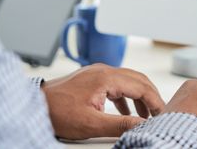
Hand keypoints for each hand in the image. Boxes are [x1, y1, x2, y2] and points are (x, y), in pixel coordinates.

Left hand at [42, 63, 164, 139]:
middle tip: (160, 113)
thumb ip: (120, 124)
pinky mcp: (92, 78)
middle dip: (151, 97)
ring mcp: (97, 72)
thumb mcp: (91, 124)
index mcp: (106, 77)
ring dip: (140, 97)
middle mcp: (103, 70)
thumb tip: (142, 125)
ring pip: (128, 81)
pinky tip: (127, 110)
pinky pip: (117, 84)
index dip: (155, 101)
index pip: (141, 86)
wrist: (33, 105)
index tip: (162, 114)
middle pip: (138, 80)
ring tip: (147, 114)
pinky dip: (126, 96)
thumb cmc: (57, 112)